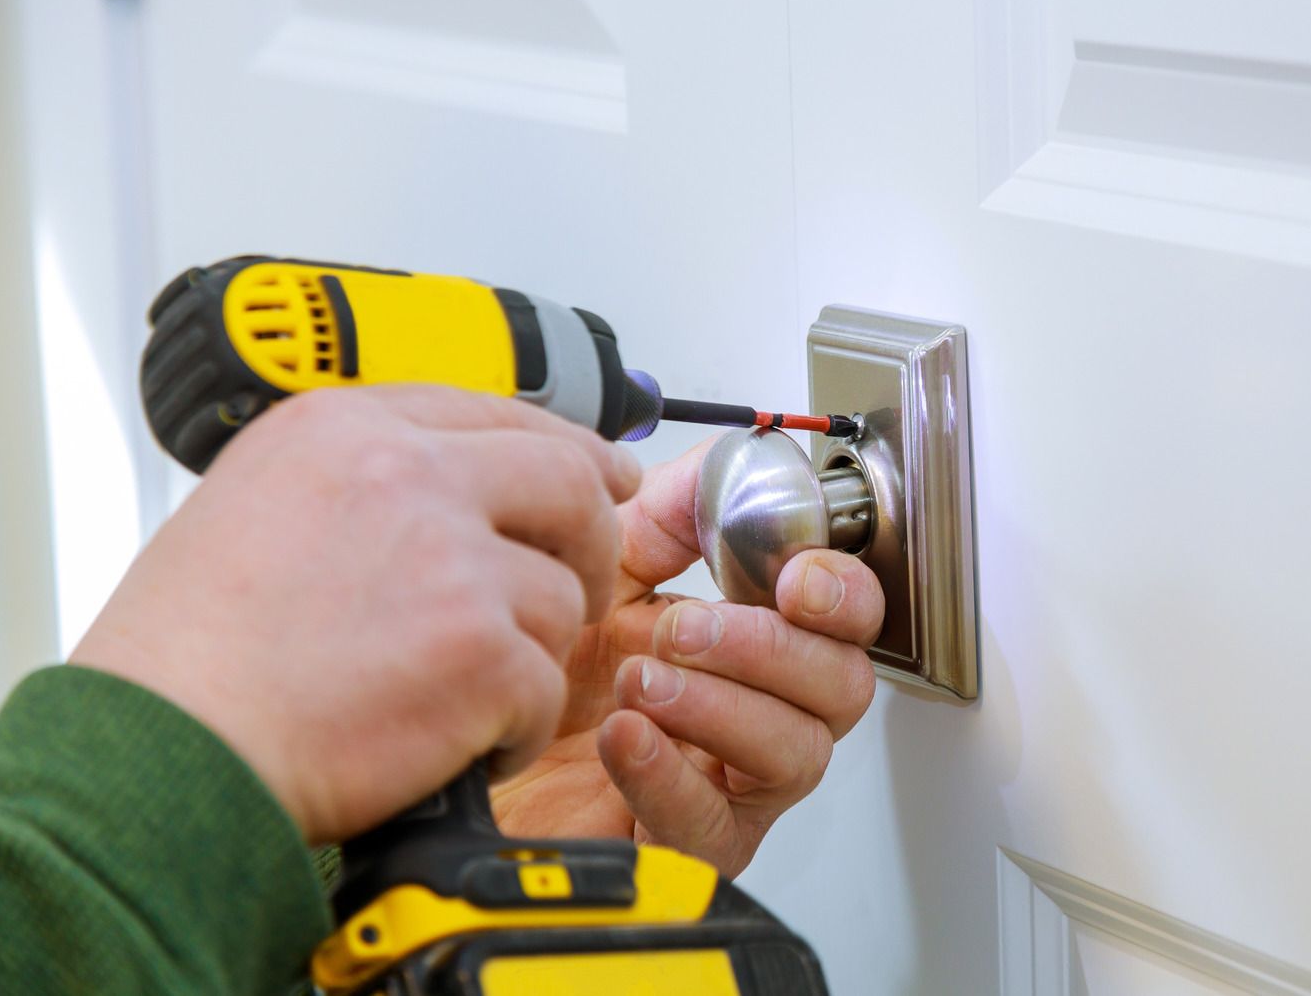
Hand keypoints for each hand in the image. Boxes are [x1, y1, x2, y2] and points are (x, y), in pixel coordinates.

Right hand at [71, 384, 639, 844]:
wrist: (160, 750)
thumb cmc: (185, 657)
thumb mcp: (256, 509)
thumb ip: (360, 485)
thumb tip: (454, 494)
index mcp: (345, 431)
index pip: (496, 412)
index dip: (566, 447)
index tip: (603, 473)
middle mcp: (407, 476)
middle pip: (565, 483)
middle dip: (591, 537)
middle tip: (585, 580)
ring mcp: (452, 560)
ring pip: (559, 596)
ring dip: (530, 653)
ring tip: (463, 694)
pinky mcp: (480, 650)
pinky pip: (544, 689)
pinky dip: (514, 727)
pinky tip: (461, 743)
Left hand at [489, 441, 884, 875]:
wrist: (466, 747)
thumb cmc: (539, 665)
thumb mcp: (600, 563)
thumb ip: (670, 512)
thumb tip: (727, 464)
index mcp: (750, 638)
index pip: (844, 618)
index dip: (841, 594)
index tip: (796, 576)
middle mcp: (755, 711)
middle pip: (842, 686)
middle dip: (774, 648)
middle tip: (688, 628)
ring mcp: (728, 783)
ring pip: (796, 755)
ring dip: (721, 707)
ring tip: (639, 680)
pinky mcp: (684, 846)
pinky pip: (715, 824)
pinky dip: (671, 773)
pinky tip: (623, 735)